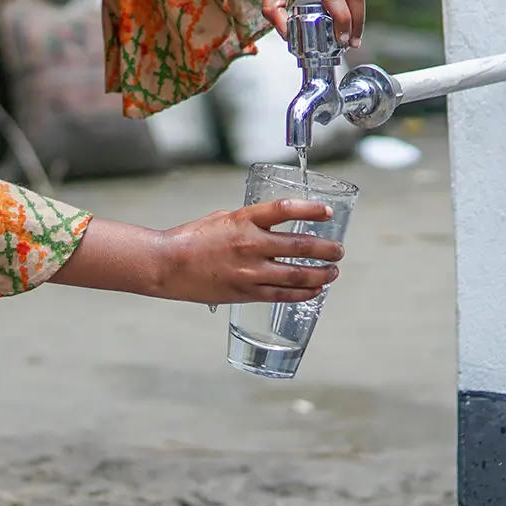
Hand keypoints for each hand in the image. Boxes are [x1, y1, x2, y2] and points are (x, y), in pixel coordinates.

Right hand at [157, 199, 342, 303]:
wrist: (167, 265)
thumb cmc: (190, 239)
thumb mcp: (221, 218)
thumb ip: (248, 222)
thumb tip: (270, 226)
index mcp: (243, 220)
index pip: (284, 210)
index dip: (310, 210)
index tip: (327, 213)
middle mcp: (249, 244)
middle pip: (299, 246)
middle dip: (325, 250)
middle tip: (338, 250)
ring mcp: (249, 271)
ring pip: (296, 274)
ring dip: (320, 274)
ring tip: (332, 272)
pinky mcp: (245, 292)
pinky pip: (282, 295)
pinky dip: (302, 293)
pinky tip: (314, 290)